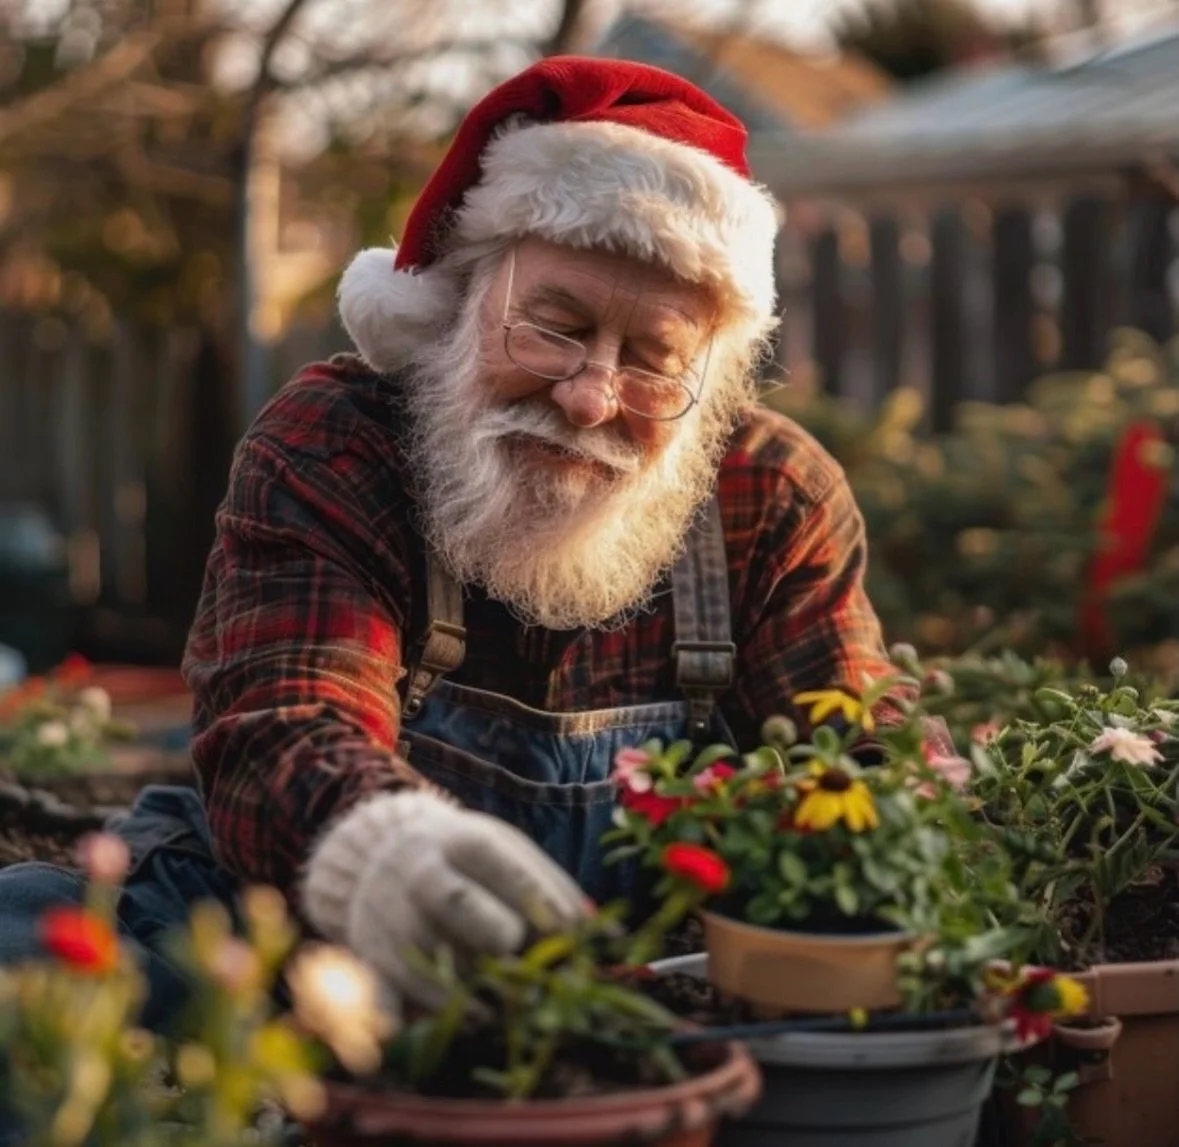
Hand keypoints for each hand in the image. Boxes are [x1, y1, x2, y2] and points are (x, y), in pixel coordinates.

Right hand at [301, 791, 587, 1006]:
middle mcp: (421, 877)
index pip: (498, 864)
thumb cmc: (467, 860)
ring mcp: (392, 920)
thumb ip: (552, 888)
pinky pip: (392, 1001)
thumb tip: (604, 935)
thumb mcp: (506, 851)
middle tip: (527, 960)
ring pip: (435, 962)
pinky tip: (454, 1025)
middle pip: (458, 905)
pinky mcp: (370, 963)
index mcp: (461, 842)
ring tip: (507, 1002)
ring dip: (478, 990)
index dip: (538, 899)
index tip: (569, 930)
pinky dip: (419, 1021)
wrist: (380, 856)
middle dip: (501, 936)